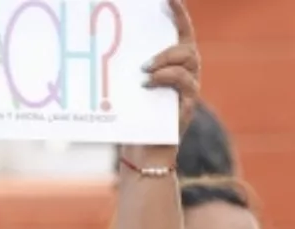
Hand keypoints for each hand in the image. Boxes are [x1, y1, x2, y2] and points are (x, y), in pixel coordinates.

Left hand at [142, 0, 200, 139]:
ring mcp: (190, 88)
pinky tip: (147, 83)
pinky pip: (186, 83)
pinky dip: (165, 79)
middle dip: (168, 47)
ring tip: (144, 70)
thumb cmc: (134, 113)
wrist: (141, 148)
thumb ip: (129, 62)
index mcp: (174, 61)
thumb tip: (103, 37)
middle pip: (187, 47)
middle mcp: (187, 71)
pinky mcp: (189, 105)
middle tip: (145, 59)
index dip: (179, 12)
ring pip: (188, 61)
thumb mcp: (130, 82)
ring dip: (165, 62)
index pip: (181, 30)